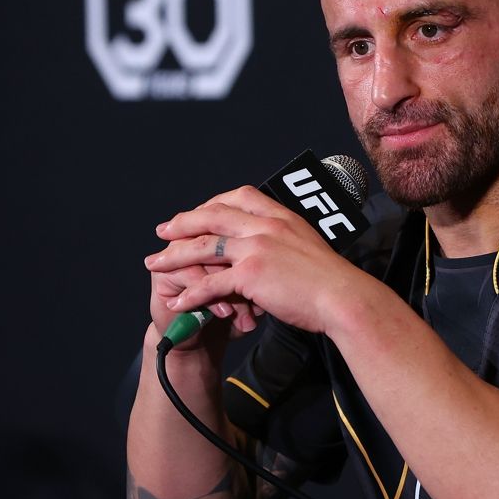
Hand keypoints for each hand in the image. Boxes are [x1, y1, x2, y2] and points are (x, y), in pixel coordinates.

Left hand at [145, 185, 368, 335]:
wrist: (343, 298)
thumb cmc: (331, 280)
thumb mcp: (308, 245)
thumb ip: (286, 238)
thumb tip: (274, 245)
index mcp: (280, 216)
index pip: (238, 196)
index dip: (212, 203)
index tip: (197, 212)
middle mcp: (266, 225)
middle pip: (212, 215)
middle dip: (182, 223)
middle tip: (163, 231)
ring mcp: (256, 248)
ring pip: (204, 246)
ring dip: (175, 256)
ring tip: (155, 264)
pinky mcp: (251, 275)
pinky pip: (211, 282)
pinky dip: (192, 293)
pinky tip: (179, 301)